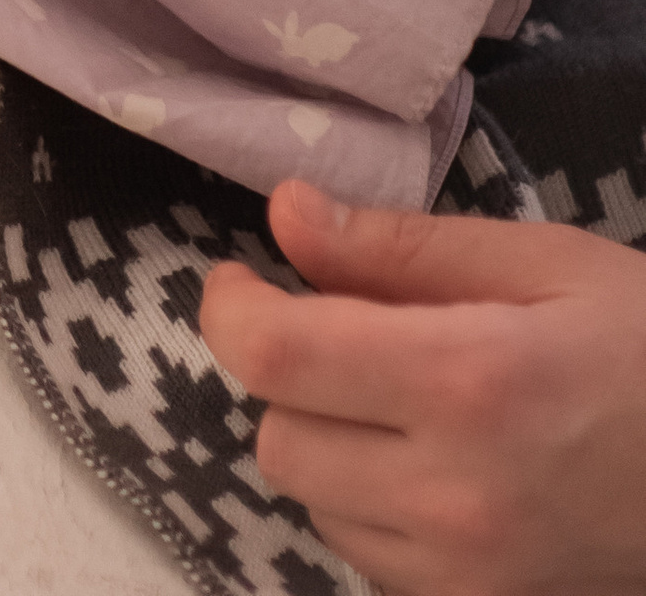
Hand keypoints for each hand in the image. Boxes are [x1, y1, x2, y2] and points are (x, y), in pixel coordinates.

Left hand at [201, 180, 645, 592]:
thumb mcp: (542, 262)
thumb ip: (403, 246)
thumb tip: (286, 215)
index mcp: (467, 381)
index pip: (276, 356)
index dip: (231, 307)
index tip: (246, 274)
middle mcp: (452, 491)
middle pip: (277, 434)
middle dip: (286, 370)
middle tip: (336, 326)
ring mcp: (465, 570)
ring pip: (310, 499)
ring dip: (321, 437)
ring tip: (388, 394)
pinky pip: (362, 551)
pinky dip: (362, 500)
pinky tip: (419, 459)